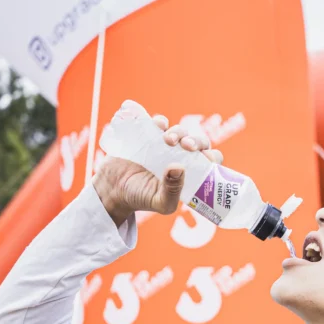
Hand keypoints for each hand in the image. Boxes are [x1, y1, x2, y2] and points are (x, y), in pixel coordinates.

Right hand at [93, 114, 223, 225]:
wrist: (112, 189)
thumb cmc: (140, 199)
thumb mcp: (160, 202)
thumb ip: (172, 191)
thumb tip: (179, 168)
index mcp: (189, 173)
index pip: (209, 160)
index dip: (212, 156)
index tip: (207, 157)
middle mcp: (180, 156)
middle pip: (197, 142)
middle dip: (197, 140)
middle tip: (187, 146)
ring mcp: (164, 145)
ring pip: (180, 131)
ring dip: (179, 131)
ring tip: (168, 139)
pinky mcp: (148, 135)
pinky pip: (159, 122)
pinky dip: (161, 121)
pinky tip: (159, 124)